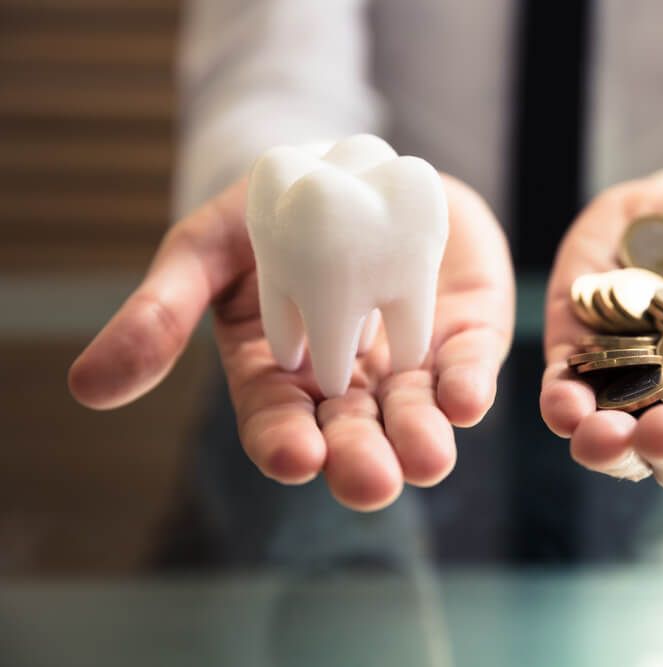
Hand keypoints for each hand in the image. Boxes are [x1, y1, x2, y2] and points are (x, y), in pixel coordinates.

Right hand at [69, 175, 513, 510]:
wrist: (352, 167)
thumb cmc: (270, 213)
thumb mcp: (205, 250)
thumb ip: (161, 312)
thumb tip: (89, 388)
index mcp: (280, 374)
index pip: (278, 422)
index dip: (283, 443)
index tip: (293, 458)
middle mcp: (347, 383)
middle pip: (352, 435)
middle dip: (360, 460)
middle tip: (370, 482)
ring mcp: (407, 361)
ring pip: (414, 413)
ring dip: (422, 438)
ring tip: (428, 458)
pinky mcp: (460, 333)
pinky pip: (466, 366)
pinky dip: (468, 385)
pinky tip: (467, 400)